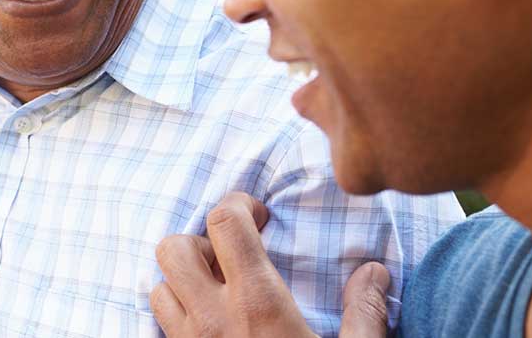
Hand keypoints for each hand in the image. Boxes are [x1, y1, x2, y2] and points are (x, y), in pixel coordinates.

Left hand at [151, 192, 389, 337]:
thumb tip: (374, 273)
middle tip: (234, 257)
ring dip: (182, 280)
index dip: (238, 205)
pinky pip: (160, 328)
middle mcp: (211, 320)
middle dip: (200, 241)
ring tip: (219, 291)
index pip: (224, 222)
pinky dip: (176, 315)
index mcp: (257, 304)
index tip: (260, 217)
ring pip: (158, 287)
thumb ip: (365, 313)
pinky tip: (211, 327)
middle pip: (172, 248)